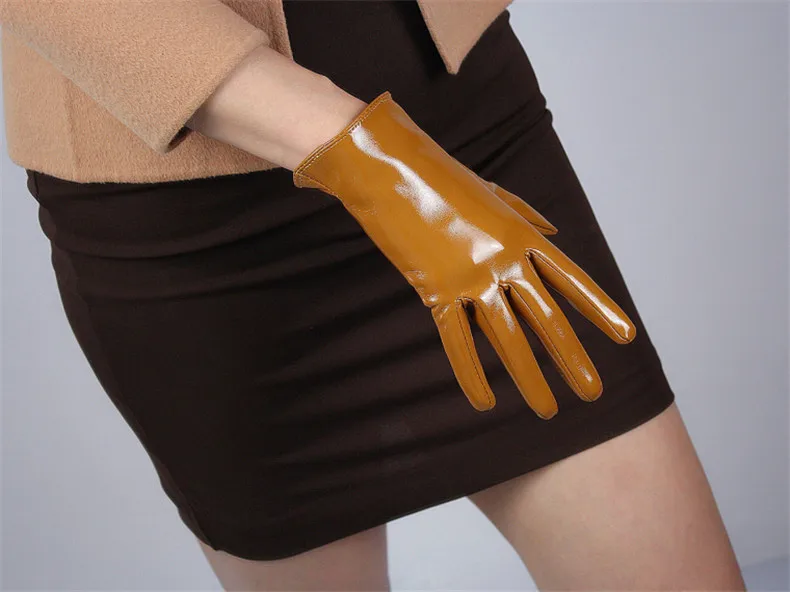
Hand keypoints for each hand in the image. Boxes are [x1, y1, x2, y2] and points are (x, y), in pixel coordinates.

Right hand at [293, 91, 635, 418]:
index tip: (625, 337)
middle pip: (546, 318)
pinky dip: (470, 375)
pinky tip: (485, 402)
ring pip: (507, 338)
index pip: (572, 280)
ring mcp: (471, 278)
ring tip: (547, 410)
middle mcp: (504, 261)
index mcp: (522, 236)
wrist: (390, 170)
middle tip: (592, 392)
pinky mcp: (436, 291)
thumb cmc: (442, 177)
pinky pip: (458, 341)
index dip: (600, 310)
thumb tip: (553, 234)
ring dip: (529, 378)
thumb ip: (527, 216)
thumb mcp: (493, 192)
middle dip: (571, 358)